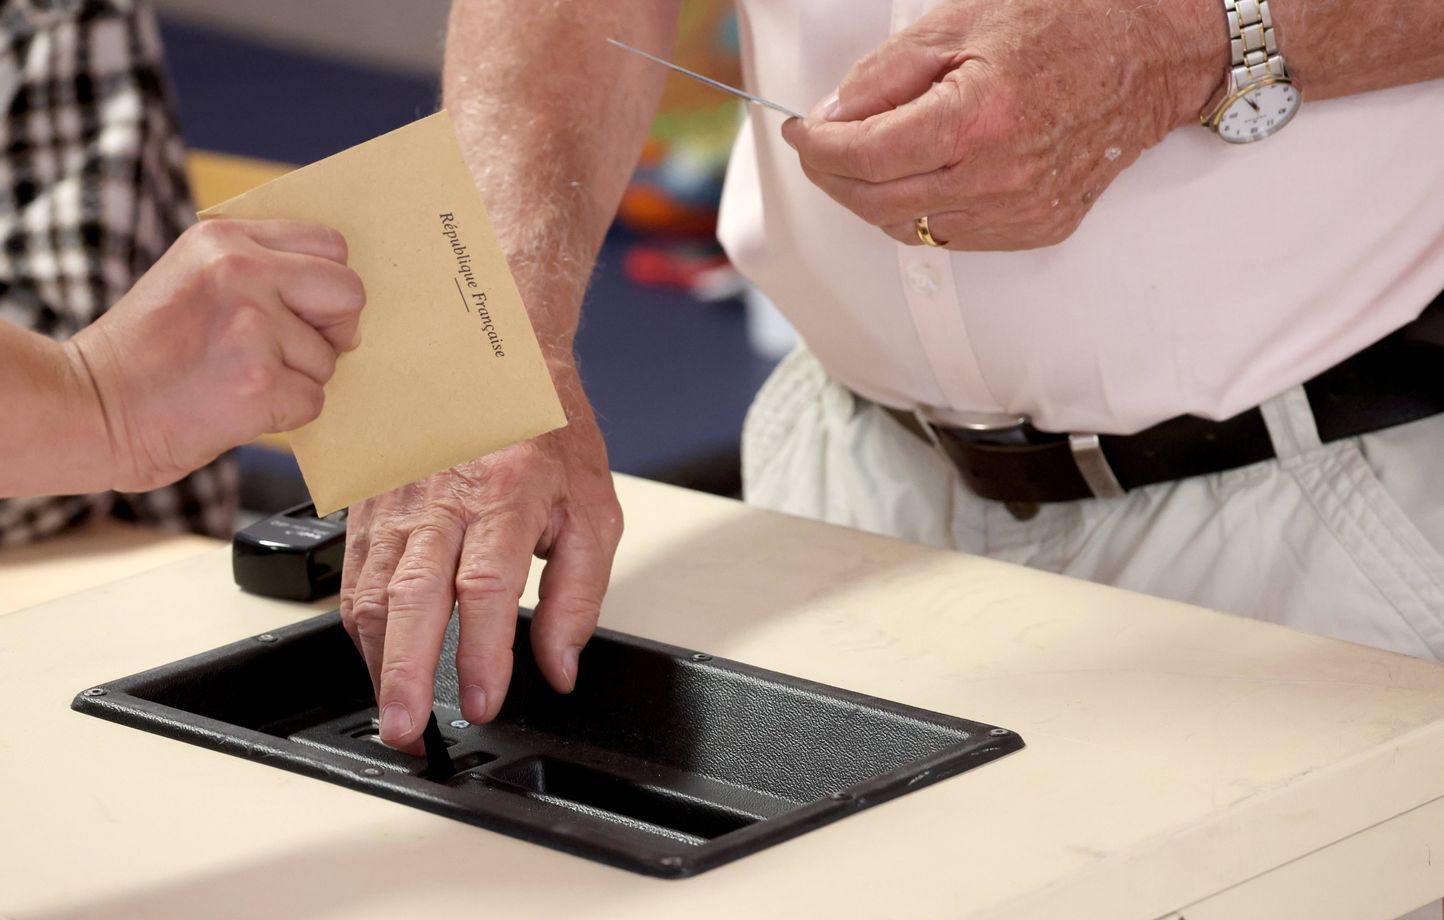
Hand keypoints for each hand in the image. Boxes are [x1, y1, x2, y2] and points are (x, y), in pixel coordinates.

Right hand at [66, 219, 364, 491]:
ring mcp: (252, 326)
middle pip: (348, 293)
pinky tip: (237, 406)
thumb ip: (257, 272)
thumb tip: (339, 303)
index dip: (327, 286)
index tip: (306, 310)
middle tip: (290, 350)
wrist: (88, 408)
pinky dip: (284, 413)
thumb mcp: (191, 279)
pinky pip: (313, 400)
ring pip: (329, 357)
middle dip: (333, 329)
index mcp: (224, 239)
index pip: (330, 246)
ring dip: (296, 378)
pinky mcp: (260, 381)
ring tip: (237, 379)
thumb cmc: (145, 354)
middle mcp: (241, 271)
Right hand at [338, 380, 621, 752]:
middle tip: (408, 727)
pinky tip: (375, 660)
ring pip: (373, 589)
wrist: (493, 356)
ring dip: (378, 660)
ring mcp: (398, 498)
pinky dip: (360, 626)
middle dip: (406, 672)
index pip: (487, 586)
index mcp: (507, 492)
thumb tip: (560, 667)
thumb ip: (579, 595)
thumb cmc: (546, 431)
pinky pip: (354, 574)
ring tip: (392, 712)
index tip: (482, 701)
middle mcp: (443, 495)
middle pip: (414, 595)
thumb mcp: (592, 509)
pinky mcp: (370, 503)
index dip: (482, 653)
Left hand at [781, 0, 1218, 249]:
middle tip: (819, 148)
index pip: (864, 158)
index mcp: (975, 121)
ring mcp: (1020, 212)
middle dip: (832, 177)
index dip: (817, 148)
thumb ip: (884, 75)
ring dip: (872, 197)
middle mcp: (997, 179)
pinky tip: (920, 177)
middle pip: (876, 202)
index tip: (800, 131)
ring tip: (867, 159)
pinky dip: (919, 212)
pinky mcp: (1037, 229)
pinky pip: (951, 237)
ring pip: (909, 228)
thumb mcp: (959, 23)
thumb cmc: (1061, 25)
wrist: (1150, 58)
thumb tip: (828, 116)